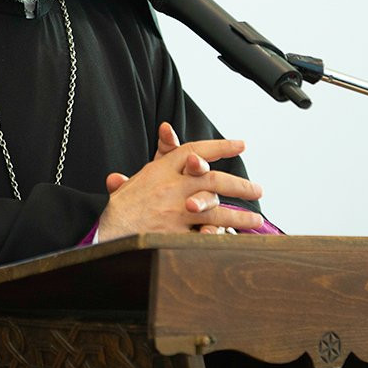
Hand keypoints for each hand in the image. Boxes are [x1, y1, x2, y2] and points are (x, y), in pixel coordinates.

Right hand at [98, 123, 263, 240]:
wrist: (108, 232)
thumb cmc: (124, 206)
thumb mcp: (139, 175)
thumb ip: (160, 154)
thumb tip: (166, 129)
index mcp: (162, 170)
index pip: (195, 150)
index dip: (220, 146)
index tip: (241, 144)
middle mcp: (171, 188)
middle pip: (213, 180)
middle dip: (240, 185)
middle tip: (258, 189)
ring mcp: (174, 212)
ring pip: (215, 210)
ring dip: (239, 215)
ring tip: (257, 220)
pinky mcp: (174, 234)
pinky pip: (203, 234)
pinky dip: (219, 236)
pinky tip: (234, 238)